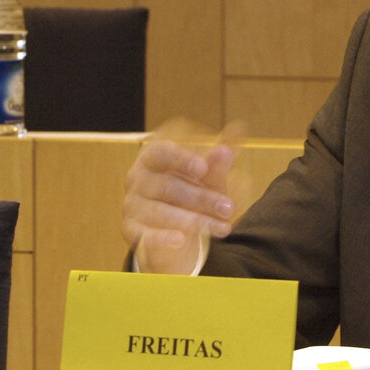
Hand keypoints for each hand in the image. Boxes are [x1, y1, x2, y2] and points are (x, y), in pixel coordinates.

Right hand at [121, 119, 244, 272]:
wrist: (176, 227)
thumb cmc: (192, 192)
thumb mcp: (208, 176)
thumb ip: (219, 157)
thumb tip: (238, 129)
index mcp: (153, 157)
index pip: (161, 152)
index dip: (181, 159)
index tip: (204, 167)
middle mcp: (137, 179)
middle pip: (166, 186)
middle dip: (201, 198)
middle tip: (228, 208)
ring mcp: (131, 205)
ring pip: (159, 212)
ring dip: (193, 220)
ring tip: (222, 227)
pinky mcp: (132, 231)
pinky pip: (145, 235)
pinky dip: (163, 238)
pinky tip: (181, 240)